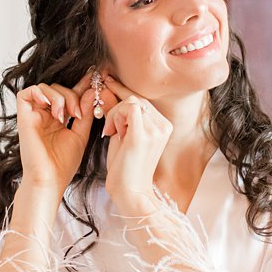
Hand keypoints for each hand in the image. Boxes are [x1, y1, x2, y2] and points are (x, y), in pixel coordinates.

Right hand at [16, 71, 99, 192]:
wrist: (49, 180)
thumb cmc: (63, 164)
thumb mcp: (81, 135)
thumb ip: (85, 114)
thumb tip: (92, 91)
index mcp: (58, 119)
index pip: (70, 94)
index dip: (82, 84)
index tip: (97, 76)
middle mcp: (44, 115)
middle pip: (58, 88)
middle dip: (72, 95)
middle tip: (78, 113)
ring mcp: (33, 115)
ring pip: (45, 87)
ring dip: (60, 96)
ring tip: (66, 116)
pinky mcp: (23, 117)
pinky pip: (27, 92)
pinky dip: (41, 94)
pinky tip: (52, 109)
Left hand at [96, 71, 169, 208]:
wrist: (129, 191)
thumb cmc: (124, 166)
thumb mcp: (124, 135)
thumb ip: (122, 116)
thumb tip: (109, 90)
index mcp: (163, 125)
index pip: (142, 99)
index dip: (123, 89)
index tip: (106, 79)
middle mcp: (164, 125)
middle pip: (136, 98)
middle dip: (116, 107)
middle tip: (107, 126)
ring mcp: (156, 129)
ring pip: (130, 102)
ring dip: (115, 115)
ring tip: (112, 133)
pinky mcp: (144, 134)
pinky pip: (128, 108)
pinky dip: (115, 117)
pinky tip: (112, 133)